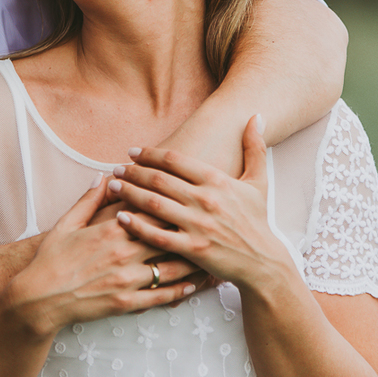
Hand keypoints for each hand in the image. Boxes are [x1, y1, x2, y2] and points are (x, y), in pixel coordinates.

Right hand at [4, 175, 197, 337]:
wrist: (39, 297)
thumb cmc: (51, 259)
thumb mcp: (67, 223)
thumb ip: (89, 199)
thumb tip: (103, 176)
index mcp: (111, 231)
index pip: (152, 213)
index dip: (173, 205)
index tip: (190, 199)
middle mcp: (123, 254)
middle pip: (168, 239)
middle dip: (191, 232)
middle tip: (212, 226)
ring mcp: (126, 280)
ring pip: (170, 270)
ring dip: (193, 264)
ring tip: (211, 258)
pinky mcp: (125, 303)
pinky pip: (159, 297)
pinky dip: (178, 291)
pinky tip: (192, 287)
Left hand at [108, 115, 293, 289]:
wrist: (265, 262)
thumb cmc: (258, 220)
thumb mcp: (260, 181)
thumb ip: (255, 148)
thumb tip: (257, 115)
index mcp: (218, 180)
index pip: (175, 160)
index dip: (150, 154)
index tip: (132, 152)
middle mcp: (206, 200)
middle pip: (159, 179)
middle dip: (133, 172)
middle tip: (116, 168)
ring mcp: (199, 225)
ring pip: (154, 204)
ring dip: (129, 193)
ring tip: (112, 187)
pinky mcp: (193, 249)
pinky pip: (157, 235)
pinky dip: (137, 225)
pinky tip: (121, 217)